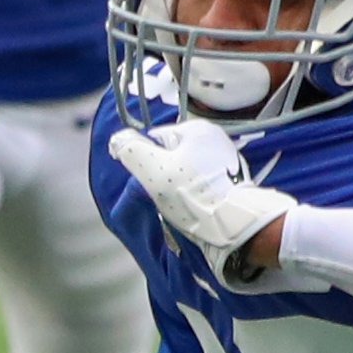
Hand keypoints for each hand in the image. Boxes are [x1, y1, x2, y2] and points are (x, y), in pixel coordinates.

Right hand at [106, 117, 291, 272]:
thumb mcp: (151, 168)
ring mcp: (227, 160)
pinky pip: (202, 184)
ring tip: (184, 204)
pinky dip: (196, 194)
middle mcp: (215, 139)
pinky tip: (197, 207)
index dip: (148, 161)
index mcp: (196, 128)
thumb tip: (118, 140)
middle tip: (168, 196)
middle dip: (164, 175)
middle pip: (172, 156)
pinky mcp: (233, 182)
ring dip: (180, 187)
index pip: (156, 139)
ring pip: (186, 172)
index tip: (154, 180)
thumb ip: (130, 149)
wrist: (232, 224)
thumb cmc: (190, 193)